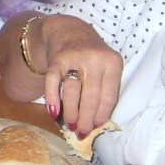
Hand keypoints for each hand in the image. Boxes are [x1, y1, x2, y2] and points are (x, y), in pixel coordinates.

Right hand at [32, 15, 122, 136]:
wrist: (70, 31)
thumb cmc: (92, 57)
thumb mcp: (106, 67)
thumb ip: (105, 89)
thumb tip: (95, 122)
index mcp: (113, 63)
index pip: (109, 96)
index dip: (101, 115)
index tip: (95, 127)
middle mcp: (95, 59)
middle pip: (91, 96)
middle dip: (85, 118)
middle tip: (81, 132)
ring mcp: (75, 57)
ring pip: (72, 91)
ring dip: (70, 112)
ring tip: (70, 125)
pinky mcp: (57, 58)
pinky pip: (53, 81)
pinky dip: (52, 97)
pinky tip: (53, 111)